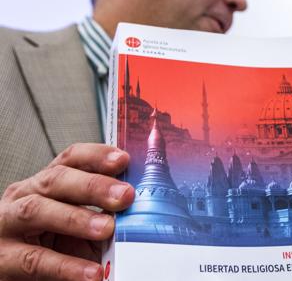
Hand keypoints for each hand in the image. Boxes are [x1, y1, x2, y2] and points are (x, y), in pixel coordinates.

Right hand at [0, 143, 134, 280]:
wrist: (17, 274)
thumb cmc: (54, 247)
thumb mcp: (82, 225)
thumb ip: (105, 214)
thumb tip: (143, 208)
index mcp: (46, 184)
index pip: (70, 159)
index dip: (96, 156)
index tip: (123, 160)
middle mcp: (23, 196)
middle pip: (56, 180)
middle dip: (93, 185)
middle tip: (125, 195)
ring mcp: (7, 225)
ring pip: (38, 210)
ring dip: (76, 218)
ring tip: (107, 228)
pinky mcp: (1, 258)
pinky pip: (34, 259)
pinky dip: (65, 266)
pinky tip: (92, 273)